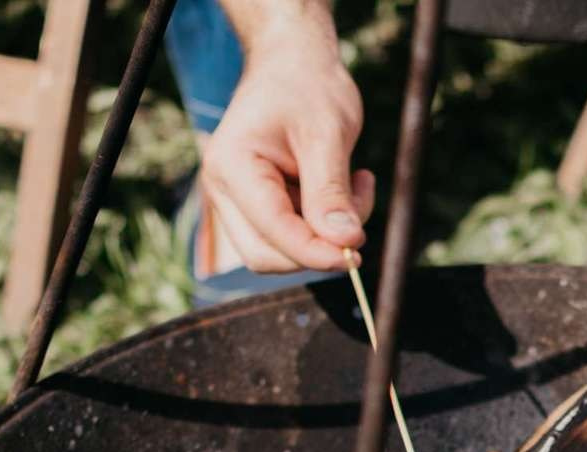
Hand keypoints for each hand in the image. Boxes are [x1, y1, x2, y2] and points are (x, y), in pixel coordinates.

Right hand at [199, 10, 372, 272]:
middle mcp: (225, 189)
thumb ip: (331, 191)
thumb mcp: (326, 134)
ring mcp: (241, 199)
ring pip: (284, 249)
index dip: (313, 252)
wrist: (295, 62)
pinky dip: (329, 221)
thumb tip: (344, 242)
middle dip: (317, 250)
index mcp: (231, 167)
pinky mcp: (263, 204)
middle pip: (266, 255)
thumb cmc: (307, 86)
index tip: (354, 255)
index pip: (271, 231)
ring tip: (359, 186)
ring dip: (327, 234)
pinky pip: (296, 234)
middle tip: (360, 225)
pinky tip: (350, 184)